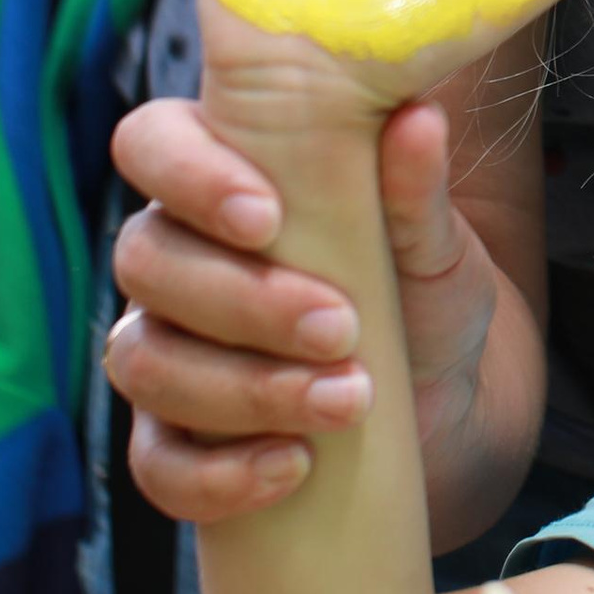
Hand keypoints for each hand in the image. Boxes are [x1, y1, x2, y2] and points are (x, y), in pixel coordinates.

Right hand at [105, 93, 509, 520]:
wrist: (448, 395)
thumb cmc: (426, 288)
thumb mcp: (434, 239)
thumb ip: (418, 186)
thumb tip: (419, 118)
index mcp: (225, 179)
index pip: (152, 143)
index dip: (187, 175)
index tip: (268, 218)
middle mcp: (179, 257)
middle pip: (145, 261)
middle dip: (243, 301)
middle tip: (341, 328)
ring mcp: (166, 347)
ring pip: (146, 361)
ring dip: (245, 388)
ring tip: (347, 399)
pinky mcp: (176, 437)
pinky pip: (156, 463)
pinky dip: (219, 475)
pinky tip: (292, 467)